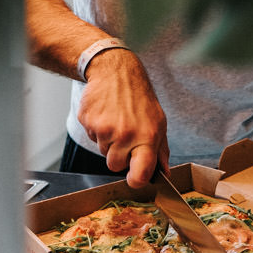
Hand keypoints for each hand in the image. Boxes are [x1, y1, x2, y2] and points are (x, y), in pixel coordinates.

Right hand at [78, 49, 168, 186]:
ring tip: (116, 120)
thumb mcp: (158, 122)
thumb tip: (164, 173)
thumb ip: (160, 151)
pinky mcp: (89, 121)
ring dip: (108, 141)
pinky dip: (97, 129)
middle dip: (118, 155)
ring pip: (102, 152)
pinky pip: (91, 137)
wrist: (116, 71)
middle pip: (115, 166)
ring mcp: (105, 128)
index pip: (140, 172)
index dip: (136, 180)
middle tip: (124, 135)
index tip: (135, 179)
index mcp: (147, 137)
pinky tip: (105, 114)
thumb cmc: (139, 98)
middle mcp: (126, 134)